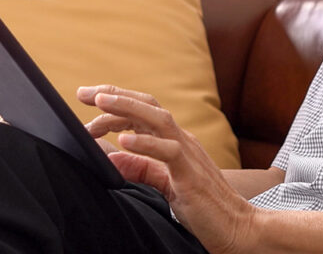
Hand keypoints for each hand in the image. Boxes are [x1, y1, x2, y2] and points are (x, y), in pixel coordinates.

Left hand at [79, 85, 259, 253]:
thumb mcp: (162, 184)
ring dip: (126, 107)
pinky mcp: (191, 174)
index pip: (142, 112)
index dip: (115, 102)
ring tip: (100, 104)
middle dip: (114, 96)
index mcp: (174, 142)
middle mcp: (182, 141)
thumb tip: (109, 158)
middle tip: (83, 94)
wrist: (238, 228)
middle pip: (147, 106)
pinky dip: (146, 143)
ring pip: (158, 119)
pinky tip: (124, 140)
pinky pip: (169, 151)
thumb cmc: (203, 207)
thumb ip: (139, 168)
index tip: (86, 100)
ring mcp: (189, 154)